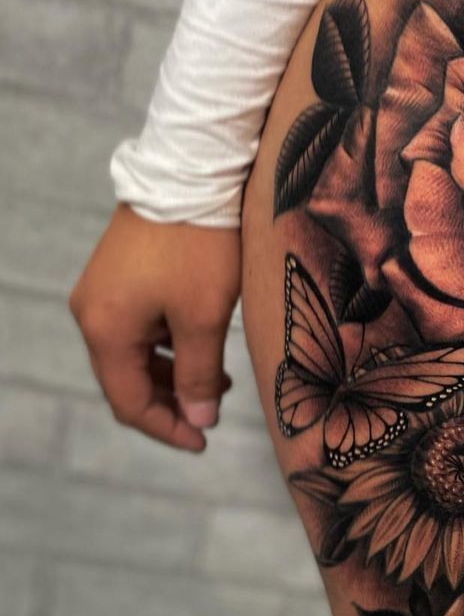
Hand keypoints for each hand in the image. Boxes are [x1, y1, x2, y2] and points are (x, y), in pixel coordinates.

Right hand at [70, 205, 240, 451]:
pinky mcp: (118, 275)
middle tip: (213, 414)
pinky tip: (202, 345)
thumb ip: (199, 374)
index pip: (128, 401)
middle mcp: (91, 312)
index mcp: (105, 329)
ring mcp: (101, 291)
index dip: (166, 427)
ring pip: (134, 354)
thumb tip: (199, 420)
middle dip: (170, 402)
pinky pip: (138, 327)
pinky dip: (168, 346)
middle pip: (126, 380)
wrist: (190, 173)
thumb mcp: (204, 317)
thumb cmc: (200, 247)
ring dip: (172, 374)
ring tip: (219, 380)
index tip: (203, 441)